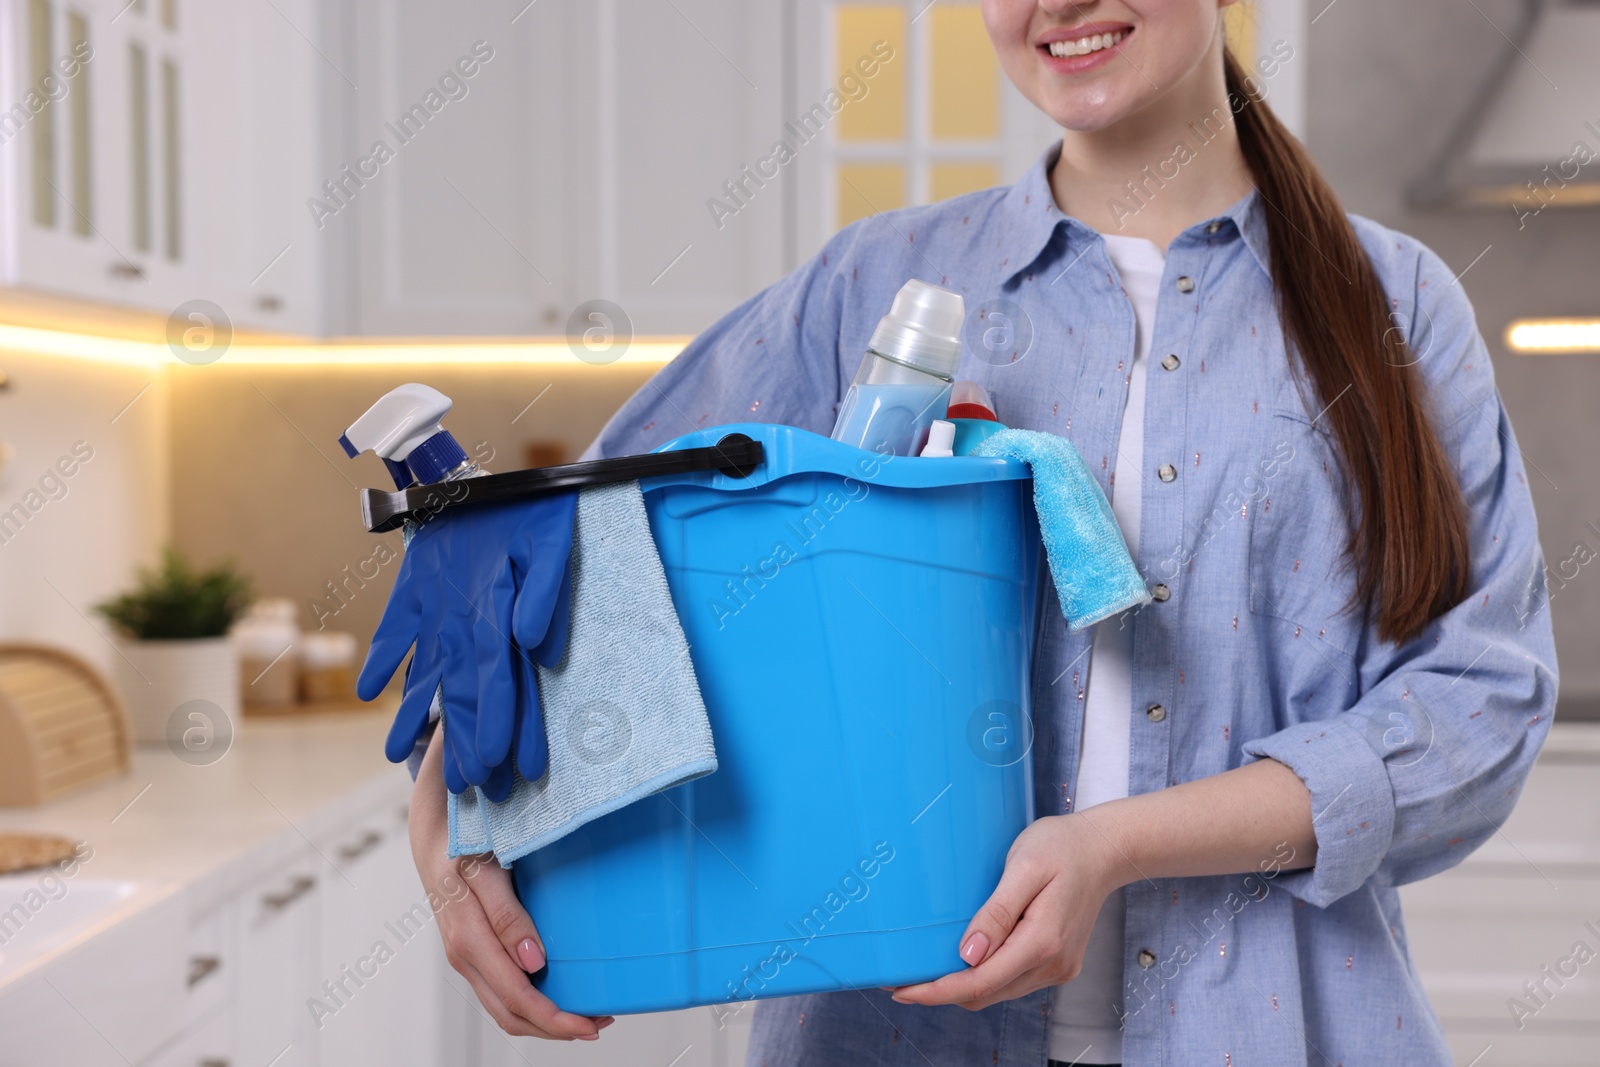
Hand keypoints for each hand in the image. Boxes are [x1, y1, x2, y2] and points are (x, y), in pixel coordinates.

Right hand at [409, 724, 611, 1039]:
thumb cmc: (461, 837)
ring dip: (546, 1020)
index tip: (592, 1019)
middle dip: (556, 1027)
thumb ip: (506, 914)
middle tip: (601, 1025)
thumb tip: (535, 962)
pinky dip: (531, 1003)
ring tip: (590, 1018)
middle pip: (510, 1011)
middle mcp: (463, 953)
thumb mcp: (483, 865)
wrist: (430, 826)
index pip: (512, 993)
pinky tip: (561, 994)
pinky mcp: (472, 950)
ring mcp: (466, 955)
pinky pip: (499, 991)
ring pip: (504, 1008)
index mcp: (465, 933)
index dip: (553, 1015)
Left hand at [886, 813, 1122, 1011]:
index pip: (980, 983)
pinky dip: (984, 976)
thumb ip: (997, 912)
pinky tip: (964, 958)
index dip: (937, 991)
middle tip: (902, 977)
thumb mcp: (1025, 867)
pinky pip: (1012, 980)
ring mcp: (1057, 967)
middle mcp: (1052, 964)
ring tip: (926, 968)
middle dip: (942, 990)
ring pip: (998, 991)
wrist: (1105, 849)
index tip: (903, 991)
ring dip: (962, 985)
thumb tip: (968, 954)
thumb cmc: (1063, 847)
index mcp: (1043, 942)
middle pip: (985, 993)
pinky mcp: (1057, 963)